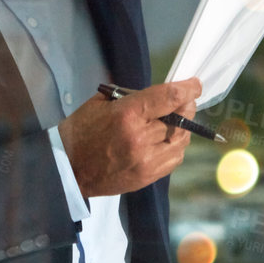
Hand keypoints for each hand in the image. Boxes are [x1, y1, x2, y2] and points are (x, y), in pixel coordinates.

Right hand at [58, 79, 201, 197]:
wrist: (68, 168)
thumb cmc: (81, 131)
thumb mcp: (101, 103)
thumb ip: (132, 97)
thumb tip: (160, 96)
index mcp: (127, 114)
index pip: (169, 98)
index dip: (188, 89)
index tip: (195, 85)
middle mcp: (141, 138)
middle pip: (180, 119)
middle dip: (185, 108)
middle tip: (184, 102)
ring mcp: (146, 160)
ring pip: (181, 141)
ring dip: (182, 129)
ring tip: (174, 123)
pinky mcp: (148, 177)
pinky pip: (174, 159)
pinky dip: (175, 147)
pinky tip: (165, 141)